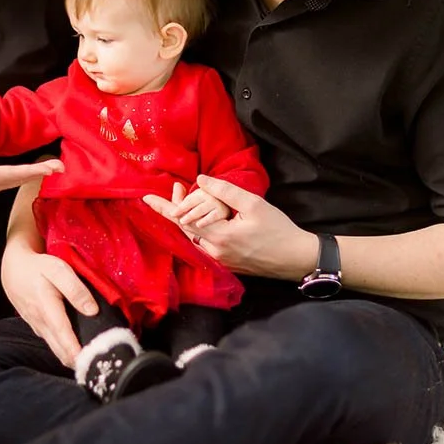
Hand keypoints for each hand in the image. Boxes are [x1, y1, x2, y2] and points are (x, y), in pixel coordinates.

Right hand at [0, 140, 64, 203]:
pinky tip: (30, 171)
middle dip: (41, 174)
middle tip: (61, 166)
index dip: (34, 172)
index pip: (13, 175)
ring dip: (33, 175)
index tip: (53, 168)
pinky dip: (22, 176)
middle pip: (19, 180)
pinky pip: (8, 181)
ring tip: (52, 168)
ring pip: (15, 182)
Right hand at [1, 245, 97, 366]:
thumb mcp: (58, 269)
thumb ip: (75, 289)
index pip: (63, 335)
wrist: (13, 269)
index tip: (88, 363)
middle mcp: (41, 323)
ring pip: (56, 349)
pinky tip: (77, 353)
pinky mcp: (38, 328)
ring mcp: (38, 327)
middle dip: (76, 361)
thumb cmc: (38, 267)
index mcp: (47, 308)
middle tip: (96, 368)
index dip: (75, 351)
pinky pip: (52, 344)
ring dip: (71, 358)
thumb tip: (92, 310)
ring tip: (90, 365)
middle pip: (60, 349)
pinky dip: (64, 351)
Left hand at [144, 175, 314, 278]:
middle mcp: (215, 252)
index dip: (165, 207)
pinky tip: (200, 218)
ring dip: (186, 219)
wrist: (296, 258)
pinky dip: (198, 230)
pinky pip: (205, 245)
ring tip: (182, 199)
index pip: (183, 220)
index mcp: (219, 237)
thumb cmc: (279, 229)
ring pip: (195, 238)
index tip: (146, 198)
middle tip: (172, 189)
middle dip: (175, 209)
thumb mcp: (254, 204)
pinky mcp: (228, 264)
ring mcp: (220, 261)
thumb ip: (225, 191)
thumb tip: (200, 180)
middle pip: (185, 229)